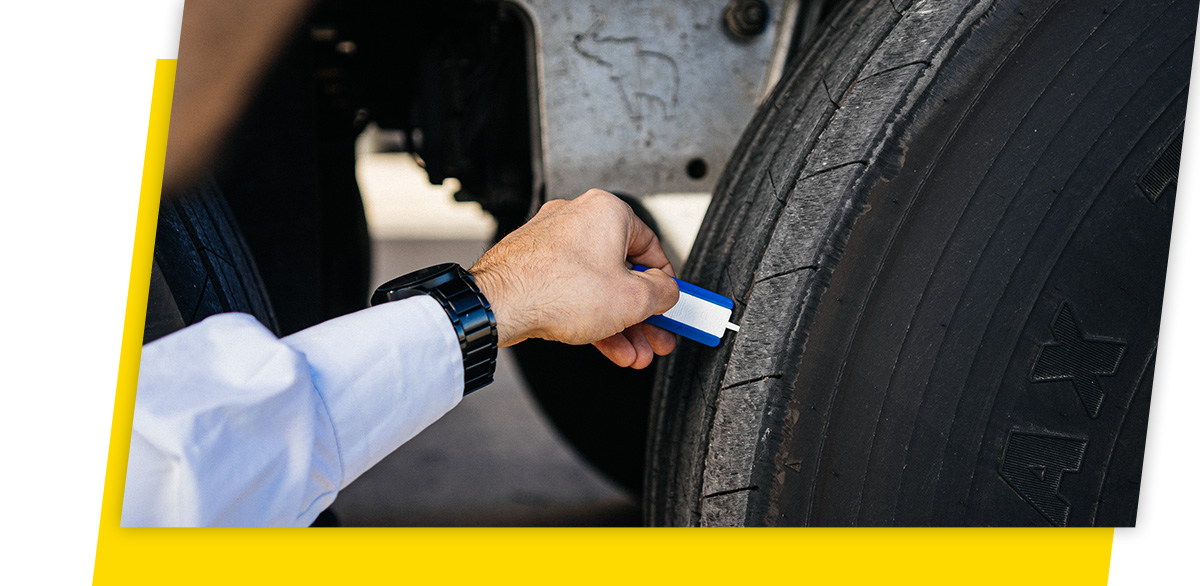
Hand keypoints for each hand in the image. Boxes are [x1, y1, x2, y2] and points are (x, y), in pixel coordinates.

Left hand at [469, 189, 679, 367]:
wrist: (499, 305)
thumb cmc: (555, 289)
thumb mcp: (633, 299)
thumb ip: (663, 294)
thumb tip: (668, 293)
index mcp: (607, 211)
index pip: (652, 249)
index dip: (665, 284)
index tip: (671, 304)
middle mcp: (577, 219)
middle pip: (623, 272)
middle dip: (641, 314)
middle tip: (655, 336)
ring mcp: (551, 242)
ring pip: (597, 287)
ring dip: (618, 323)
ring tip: (633, 352)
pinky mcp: (533, 265)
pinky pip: (573, 292)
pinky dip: (590, 317)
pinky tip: (607, 345)